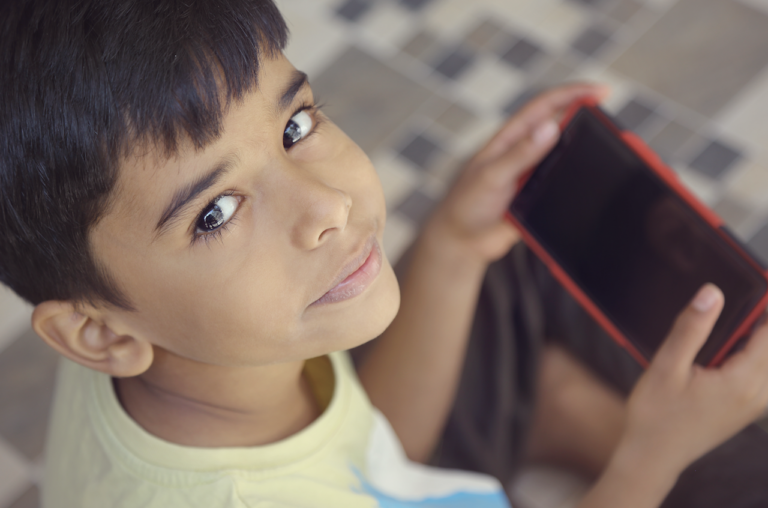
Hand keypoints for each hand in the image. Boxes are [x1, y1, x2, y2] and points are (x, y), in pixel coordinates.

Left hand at [423, 83, 609, 265]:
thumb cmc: (466, 204)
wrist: (462, 242)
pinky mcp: (542, 199)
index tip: (601, 91)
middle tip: (610, 124)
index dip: (572, 94)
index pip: (545, 106)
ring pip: (568, 157)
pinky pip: (567, 186)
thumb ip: (519, 154)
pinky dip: (582, 182)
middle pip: (562, 128)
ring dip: (587, 152)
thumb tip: (550, 127)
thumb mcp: (491, 176)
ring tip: (609, 151)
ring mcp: (535, 175)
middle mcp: (526, 153)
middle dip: (587, 119)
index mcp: (510, 139)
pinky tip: (594, 184)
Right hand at [617, 284, 767, 476]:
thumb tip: (713, 293)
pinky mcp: (746, 409)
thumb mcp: (667, 366)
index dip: (766, 304)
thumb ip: (691, 328)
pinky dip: (751, 356)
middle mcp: (757, 394)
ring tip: (731, 325)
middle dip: (759, 321)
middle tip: (741, 299)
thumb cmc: (656, 415)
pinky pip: (761, 374)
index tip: (759, 280)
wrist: (653, 456)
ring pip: (767, 361)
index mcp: (741, 381)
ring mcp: (754, 404)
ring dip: (754, 340)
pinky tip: (725, 350)